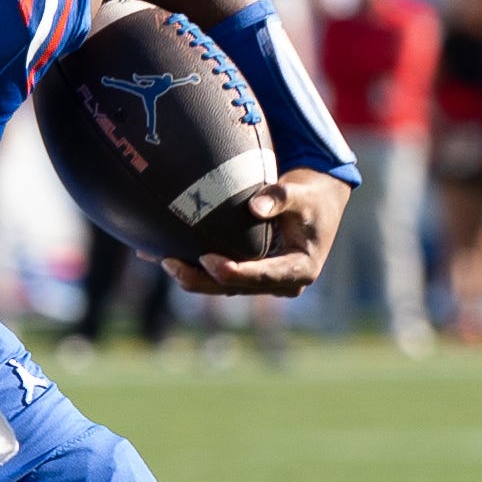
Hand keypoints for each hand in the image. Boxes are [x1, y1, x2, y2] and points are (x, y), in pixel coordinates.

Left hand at [158, 170, 350, 297]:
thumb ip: (281, 197)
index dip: (233, 271)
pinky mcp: (251, 276)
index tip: (207, 259)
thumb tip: (255, 207)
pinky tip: (165, 257)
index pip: (262, 276)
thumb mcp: (302, 193)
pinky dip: (196, 268)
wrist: (319, 201)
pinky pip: (220, 277)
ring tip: (162, 260)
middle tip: (169, 262)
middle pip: (235, 288)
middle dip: (200, 279)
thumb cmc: (311, 195)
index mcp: (300, 269)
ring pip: (223, 286)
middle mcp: (282, 283)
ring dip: (192, 277)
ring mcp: (265, 282)